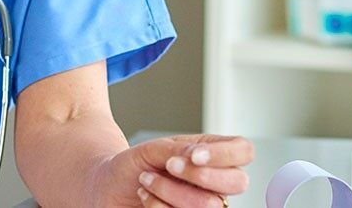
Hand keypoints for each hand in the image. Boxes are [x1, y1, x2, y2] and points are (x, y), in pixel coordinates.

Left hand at [90, 134, 252, 207]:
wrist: (108, 189)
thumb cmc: (132, 166)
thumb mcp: (152, 149)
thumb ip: (179, 149)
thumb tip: (199, 155)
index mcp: (212, 156)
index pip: (243, 151)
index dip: (225, 155)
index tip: (192, 155)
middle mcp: (215, 183)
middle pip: (238, 182)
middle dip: (200, 174)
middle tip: (169, 165)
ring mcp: (204, 206)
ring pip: (209, 205)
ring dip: (171, 190)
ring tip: (147, 180)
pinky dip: (159, 207)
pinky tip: (146, 197)